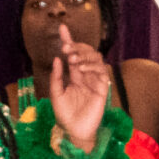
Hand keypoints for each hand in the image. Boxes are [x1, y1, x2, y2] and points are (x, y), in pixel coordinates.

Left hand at [46, 22, 111, 153]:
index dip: (69, 40)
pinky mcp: (102, 88)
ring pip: (96, 58)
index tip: (62, 27)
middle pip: (86, 52)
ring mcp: (95, 81)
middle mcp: (86, 75)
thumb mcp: (56, 94)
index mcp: (75, 75)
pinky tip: (81, 68)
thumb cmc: (65, 114)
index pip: (73, 54)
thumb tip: (58, 58)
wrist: (74, 131)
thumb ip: (56, 77)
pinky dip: (91, 67)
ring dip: (84, 55)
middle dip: (77, 46)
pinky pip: (101, 72)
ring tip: (72, 58)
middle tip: (66, 47)